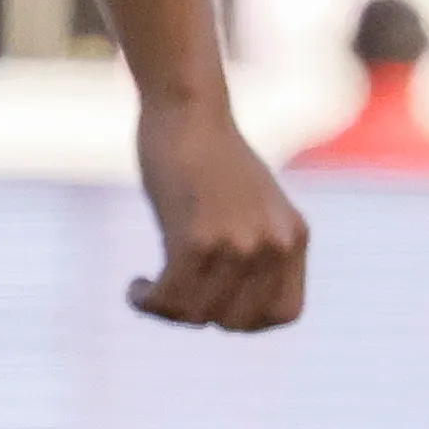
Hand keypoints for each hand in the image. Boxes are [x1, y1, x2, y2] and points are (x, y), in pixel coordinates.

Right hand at [128, 96, 307, 331]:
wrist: (187, 107)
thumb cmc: (206, 150)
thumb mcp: (249, 201)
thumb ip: (251, 245)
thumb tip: (224, 304)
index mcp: (294, 236)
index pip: (283, 313)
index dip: (244, 321)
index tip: (210, 303)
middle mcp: (274, 245)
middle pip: (237, 321)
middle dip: (198, 314)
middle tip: (169, 290)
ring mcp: (238, 244)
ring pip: (199, 314)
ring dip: (166, 311)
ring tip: (146, 290)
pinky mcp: (197, 238)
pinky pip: (170, 297)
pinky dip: (147, 302)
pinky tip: (134, 288)